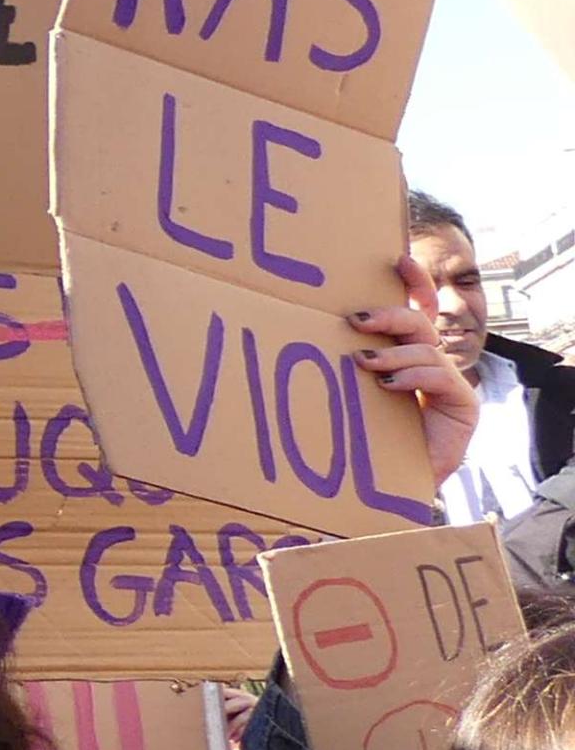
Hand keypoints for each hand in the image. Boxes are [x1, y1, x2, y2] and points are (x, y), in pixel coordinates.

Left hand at [357, 251, 481, 485]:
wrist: (387, 490)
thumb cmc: (360, 442)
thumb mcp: (346, 397)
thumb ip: (337, 367)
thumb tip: (287, 335)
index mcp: (404, 357)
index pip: (413, 310)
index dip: (412, 283)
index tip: (397, 259)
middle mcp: (429, 365)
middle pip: (418, 322)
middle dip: (390, 314)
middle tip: (356, 319)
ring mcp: (449, 384)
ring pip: (426, 347)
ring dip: (393, 351)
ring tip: (365, 363)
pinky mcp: (463, 406)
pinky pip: (442, 377)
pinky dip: (413, 376)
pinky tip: (389, 384)